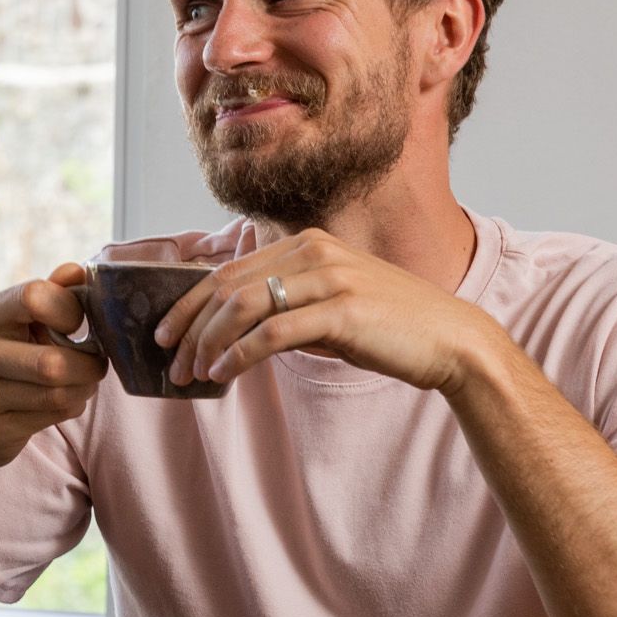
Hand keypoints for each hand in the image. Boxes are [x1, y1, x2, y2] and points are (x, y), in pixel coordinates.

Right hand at [0, 262, 110, 469]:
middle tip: (95, 364)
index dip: (69, 310)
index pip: (35, 296)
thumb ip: (47, 295)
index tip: (75, 325)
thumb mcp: (10, 322)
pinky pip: (54, 417)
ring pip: (60, 394)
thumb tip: (77, 270)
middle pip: (54, 362)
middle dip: (89, 365)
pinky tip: (60, 402)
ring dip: (83, 389)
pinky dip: (70, 408)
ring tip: (79, 383)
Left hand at [153, 229, 493, 391]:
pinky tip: (224, 374)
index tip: (165, 334)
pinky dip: (238, 355)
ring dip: (209, 343)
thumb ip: (286, 303)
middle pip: (228, 287)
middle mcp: (314, 251)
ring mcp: (329, 277)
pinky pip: (271, 332)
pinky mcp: (341, 310)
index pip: (228, 271)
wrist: (450, 340)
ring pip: (243, 307)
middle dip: (190, 327)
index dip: (189, 304)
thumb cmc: (385, 326)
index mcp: (307, 243)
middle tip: (170, 361)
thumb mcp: (329, 303)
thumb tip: (230, 327)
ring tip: (193, 374)